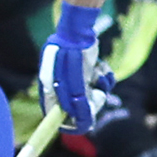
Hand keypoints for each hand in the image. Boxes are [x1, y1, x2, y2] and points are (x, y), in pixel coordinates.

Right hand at [37, 2, 115, 133]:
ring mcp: (77, 80)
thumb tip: (81, 123)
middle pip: (80, 109)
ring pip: (94, 95)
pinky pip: (102, 83)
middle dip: (92, 103)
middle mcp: (63, 88)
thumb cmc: (69, 55)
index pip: (58, 117)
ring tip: (98, 76)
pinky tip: (102, 68)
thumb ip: (76, 102)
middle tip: (98, 95)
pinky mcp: (89, 71)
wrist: (78, 31)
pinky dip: (105, 77)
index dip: (71, 124)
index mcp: (52, 92)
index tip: (84, 126)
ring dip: (100, 88)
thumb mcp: (72, 82)